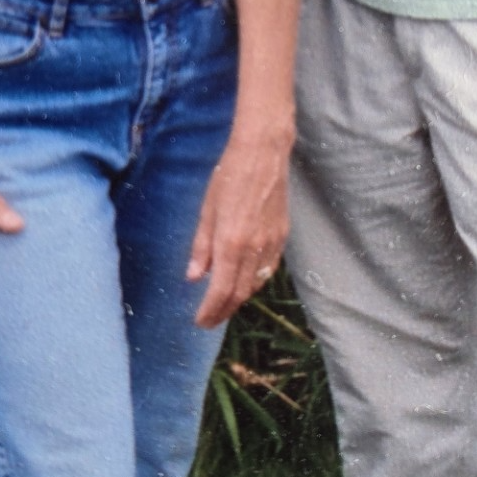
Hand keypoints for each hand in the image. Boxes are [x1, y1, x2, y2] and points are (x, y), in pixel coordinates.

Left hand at [185, 129, 290, 328]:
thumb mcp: (207, 210)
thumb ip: (202, 247)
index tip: (200, 322)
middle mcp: (254, 248)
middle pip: (240, 293)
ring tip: (224, 305)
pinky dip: (256, 282)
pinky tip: (246, 282)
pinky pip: (269, 270)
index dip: (210, 311)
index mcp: (231, 242)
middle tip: (210, 320)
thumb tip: (194, 277)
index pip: (220, 290)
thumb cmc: (228, 176)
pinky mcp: (282, 236)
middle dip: (224, 311)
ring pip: (256, 284)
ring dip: (239, 299)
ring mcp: (272, 243)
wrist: (263, 154)